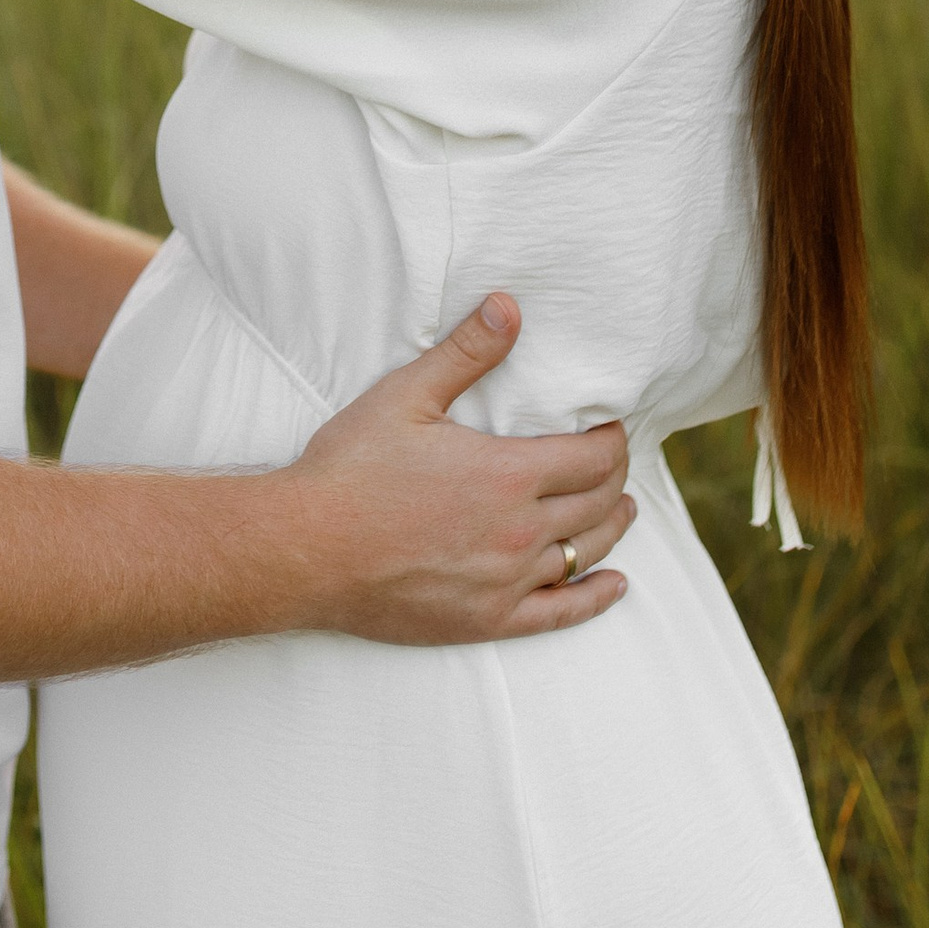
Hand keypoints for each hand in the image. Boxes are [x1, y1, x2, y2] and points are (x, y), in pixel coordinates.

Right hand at [286, 295, 634, 642]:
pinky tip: (615, 585)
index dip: (612, 439)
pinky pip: (562, 613)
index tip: (609, 427)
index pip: (594, 457)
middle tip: (614, 461)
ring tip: (624, 510)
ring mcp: (507, 581)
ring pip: (586, 553)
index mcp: (508, 474)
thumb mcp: (405, 397)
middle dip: (617, 477)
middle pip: (599, 503)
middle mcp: (520, 532)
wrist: (304, 551)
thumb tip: (509, 306)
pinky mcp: (488, 620)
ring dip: (614, 527)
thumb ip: (465, 353)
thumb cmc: (350, 470)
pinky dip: (597, 597)